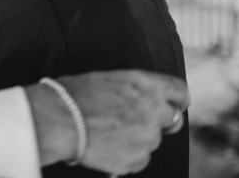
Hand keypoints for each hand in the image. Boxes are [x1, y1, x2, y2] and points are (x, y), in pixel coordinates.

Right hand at [25, 70, 189, 174]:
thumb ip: (136, 89)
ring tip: (108, 133)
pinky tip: (105, 146)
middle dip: (156, 121)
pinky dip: (126, 155)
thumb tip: (145, 98)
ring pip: (152, 141)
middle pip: (171, 119)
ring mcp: (147, 138)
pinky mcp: (137, 160)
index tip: (174, 105)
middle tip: (133, 122)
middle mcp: (153, 110)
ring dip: (137, 139)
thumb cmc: (75, 95)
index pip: (180, 91)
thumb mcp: (110, 78)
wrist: (59, 120)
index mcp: (146, 85)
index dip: (177, 99)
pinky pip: (139, 159)